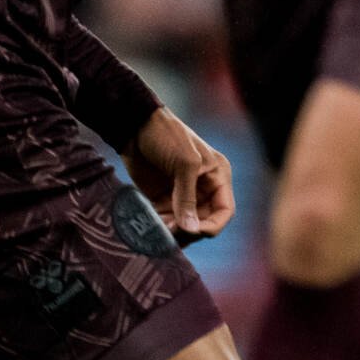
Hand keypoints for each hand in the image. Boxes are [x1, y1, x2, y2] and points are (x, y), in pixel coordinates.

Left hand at [121, 108, 234, 243]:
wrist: (135, 127)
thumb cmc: (167, 136)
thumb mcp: (184, 163)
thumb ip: (187, 198)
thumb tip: (192, 230)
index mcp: (217, 176)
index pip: (224, 210)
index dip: (214, 225)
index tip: (196, 232)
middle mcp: (203, 188)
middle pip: (203, 222)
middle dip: (189, 231)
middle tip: (171, 231)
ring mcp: (182, 195)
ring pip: (184, 225)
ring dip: (173, 232)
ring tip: (159, 230)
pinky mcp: (162, 199)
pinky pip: (166, 221)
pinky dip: (160, 227)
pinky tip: (150, 226)